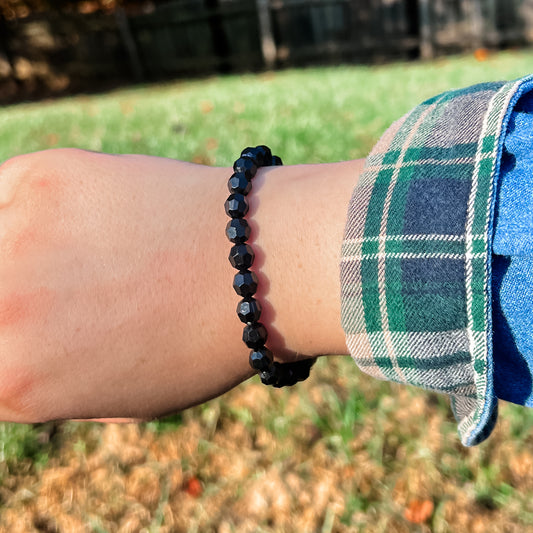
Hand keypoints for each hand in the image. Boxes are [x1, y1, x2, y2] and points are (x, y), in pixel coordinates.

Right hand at [0, 149, 357, 422]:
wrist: (262, 264)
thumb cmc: (202, 343)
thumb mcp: (118, 398)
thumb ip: (46, 379)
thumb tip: (13, 346)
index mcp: (16, 380)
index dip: (12, 345)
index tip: (33, 327)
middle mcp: (1, 308)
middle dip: (17, 302)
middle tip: (61, 292)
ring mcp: (18, 234)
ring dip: (20, 252)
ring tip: (78, 258)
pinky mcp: (44, 175)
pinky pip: (8, 194)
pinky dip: (31, 210)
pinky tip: (78, 219)